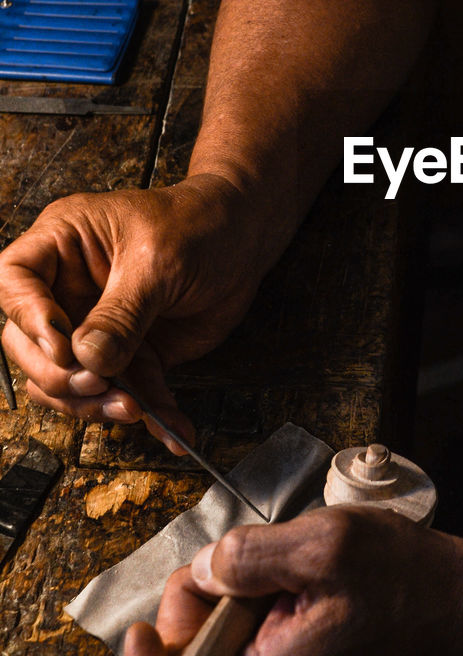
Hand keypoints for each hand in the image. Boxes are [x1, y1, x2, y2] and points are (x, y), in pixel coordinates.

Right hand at [0, 174, 269, 449]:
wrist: (246, 237)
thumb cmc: (198, 225)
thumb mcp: (157, 262)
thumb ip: (121, 314)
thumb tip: (88, 359)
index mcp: (62, 243)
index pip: (13, 280)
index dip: (28, 319)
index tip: (62, 347)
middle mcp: (70, 288)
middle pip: (29, 344)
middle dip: (60, 375)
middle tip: (99, 382)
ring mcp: (98, 326)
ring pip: (71, 380)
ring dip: (97, 404)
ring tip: (135, 408)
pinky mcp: (134, 353)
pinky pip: (129, 391)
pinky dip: (152, 414)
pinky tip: (175, 431)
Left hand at [120, 505, 462, 655]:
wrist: (460, 601)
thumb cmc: (401, 574)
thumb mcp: (326, 543)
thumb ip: (251, 555)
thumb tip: (203, 570)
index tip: (143, 625)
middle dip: (193, 612)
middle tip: (232, 563)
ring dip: (224, 607)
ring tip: (269, 566)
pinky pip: (248, 652)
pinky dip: (248, 614)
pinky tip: (281, 582)